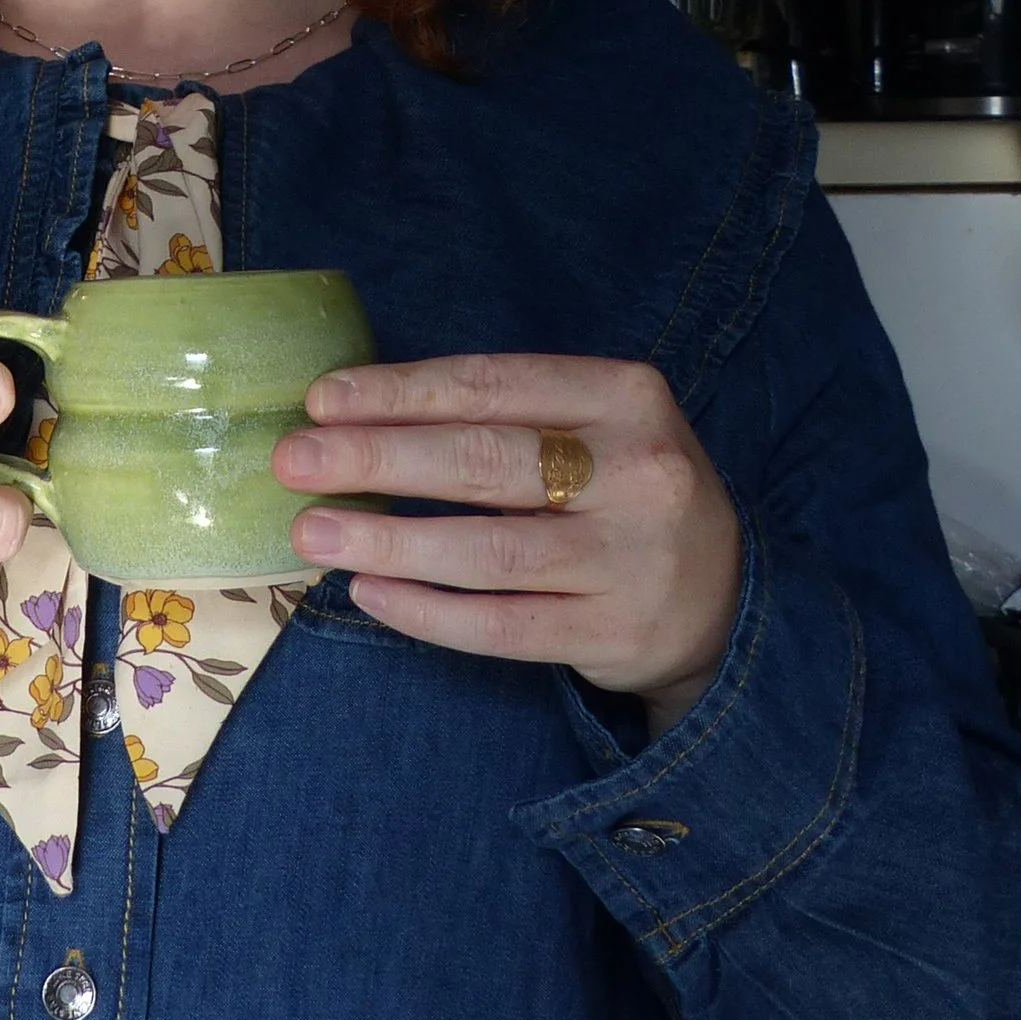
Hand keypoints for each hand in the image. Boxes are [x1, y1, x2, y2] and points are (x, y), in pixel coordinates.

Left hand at [271, 353, 740, 735]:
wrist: (726, 601)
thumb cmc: (625, 494)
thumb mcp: (595, 429)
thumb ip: (505, 415)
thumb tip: (357, 416)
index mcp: (627, 396)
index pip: (492, 385)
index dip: (399, 392)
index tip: (322, 400)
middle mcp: (638, 473)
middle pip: (484, 460)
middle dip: (376, 457)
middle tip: (294, 461)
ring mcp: (629, 560)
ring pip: (487, 550)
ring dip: (388, 540)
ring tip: (314, 534)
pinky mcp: (611, 634)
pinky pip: (500, 624)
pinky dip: (427, 611)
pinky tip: (370, 592)